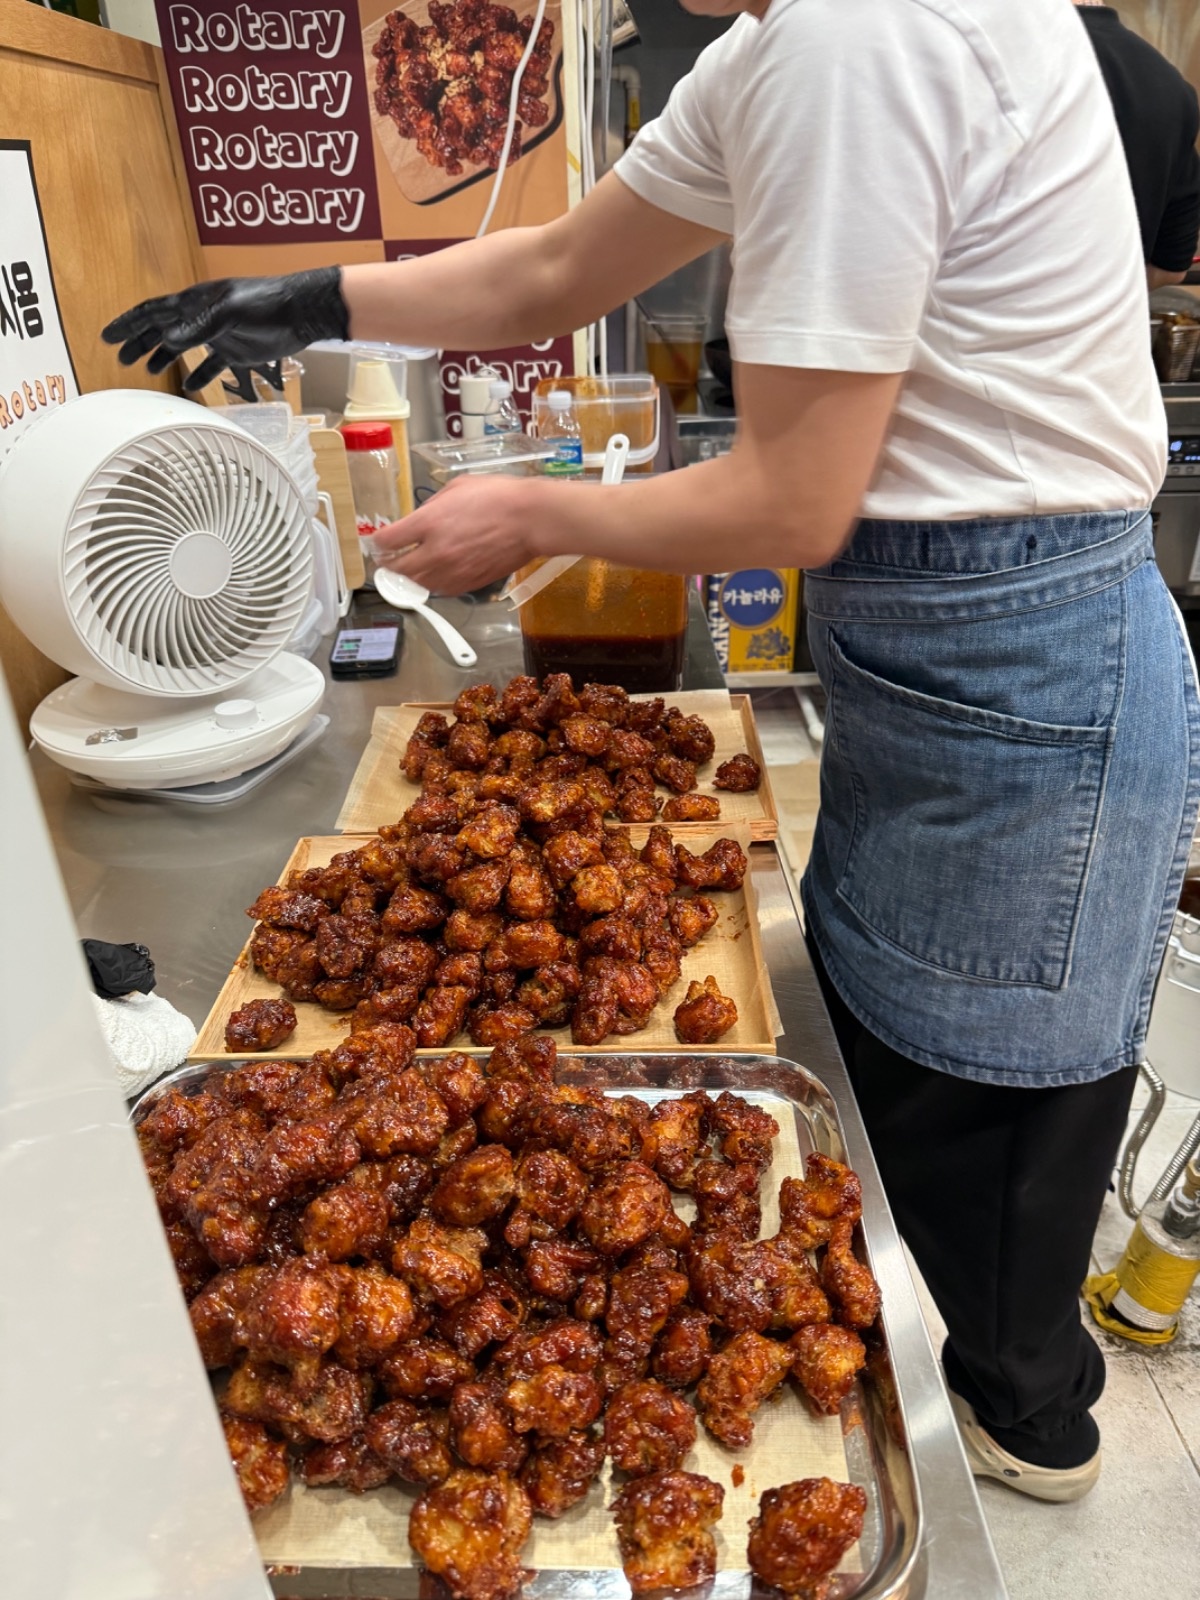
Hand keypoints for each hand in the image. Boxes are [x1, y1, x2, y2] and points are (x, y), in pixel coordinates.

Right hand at [101, 268, 348, 393]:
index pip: (153, 312)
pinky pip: (213, 366)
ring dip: (163, 357)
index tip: (107, 337)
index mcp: (195, 302)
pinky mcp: (237, 351)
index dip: (129, 324)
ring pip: (183, 347)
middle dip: (139, 342)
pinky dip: (201, 376)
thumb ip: (199, 326)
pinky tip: (191, 387)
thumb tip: (167, 339)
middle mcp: (202, 316)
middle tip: (121, 359)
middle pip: (162, 330)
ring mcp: (219, 334)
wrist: (301, 312)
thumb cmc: (267, 304)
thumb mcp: (230, 312)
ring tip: (148, 370)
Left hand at [374, 474, 541, 594]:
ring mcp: (452, 571)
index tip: (378, 542)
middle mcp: (436, 552)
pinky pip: (441, 589)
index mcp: (429, 523)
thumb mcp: (457, 488)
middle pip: (397, 568)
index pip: (387, 541)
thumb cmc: (499, 497)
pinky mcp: (468, 583)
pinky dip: (433, 583)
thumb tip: (421, 518)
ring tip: (411, 568)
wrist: (531, 521)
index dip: (378, 542)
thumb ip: (432, 506)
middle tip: (387, 560)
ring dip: (410, 576)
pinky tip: (436, 574)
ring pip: (418, 583)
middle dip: (388, 564)